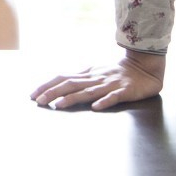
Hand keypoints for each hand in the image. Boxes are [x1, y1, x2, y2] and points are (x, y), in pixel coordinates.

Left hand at [30, 49, 164, 110]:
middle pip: (71, 84)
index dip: (47, 85)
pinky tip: (95, 108)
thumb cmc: (116, 73)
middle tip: (38, 101)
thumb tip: (59, 83)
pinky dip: (104, 101)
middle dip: (53, 92)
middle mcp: (95, 78)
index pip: (63, 78)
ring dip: (72, 98)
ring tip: (57, 105)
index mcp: (87, 74)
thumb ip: (80, 78)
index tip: (32, 94)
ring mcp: (109, 85)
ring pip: (88, 91)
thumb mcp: (95, 72)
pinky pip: (113, 97)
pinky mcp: (124, 91)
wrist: (143, 68)